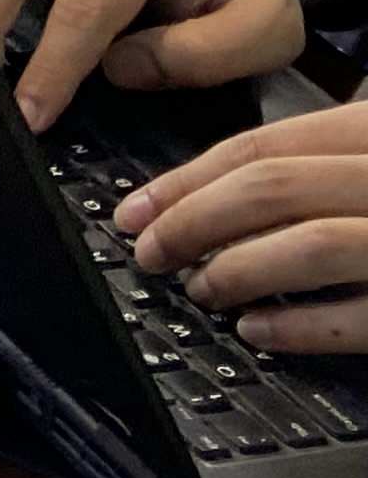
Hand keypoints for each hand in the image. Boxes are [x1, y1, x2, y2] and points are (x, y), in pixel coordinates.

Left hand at [121, 104, 367, 349]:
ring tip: (198, 290)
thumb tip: (222, 192)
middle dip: (192, 222)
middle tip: (149, 254)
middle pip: (270, 189)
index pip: (259, 147)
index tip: (132, 211)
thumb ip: (319, 161)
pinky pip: (360, 317)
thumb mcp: (367, 157)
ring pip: (310, 244)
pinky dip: (301, 326)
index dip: (183, 181)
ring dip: (238, 270)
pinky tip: (256, 330)